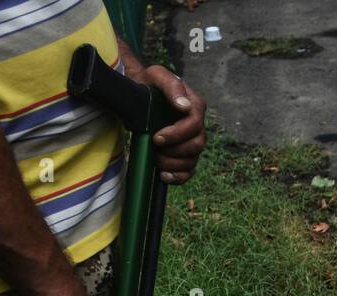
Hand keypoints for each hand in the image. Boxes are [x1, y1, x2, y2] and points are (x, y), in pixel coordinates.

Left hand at [125, 62, 206, 182]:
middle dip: (174, 151)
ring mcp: (191, 141)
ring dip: (173, 164)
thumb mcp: (156, 76)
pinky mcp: (184, 155)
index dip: (177, 134)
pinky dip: (178, 177)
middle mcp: (197, 125)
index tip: (157, 137)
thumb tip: (184, 106)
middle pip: (197, 145)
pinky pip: (188, 172)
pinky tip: (164, 175)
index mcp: (194, 106)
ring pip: (192, 161)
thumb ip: (171, 86)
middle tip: (155, 147)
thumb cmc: (148, 83)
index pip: (194, 125)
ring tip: (156, 158)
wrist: (139, 94)